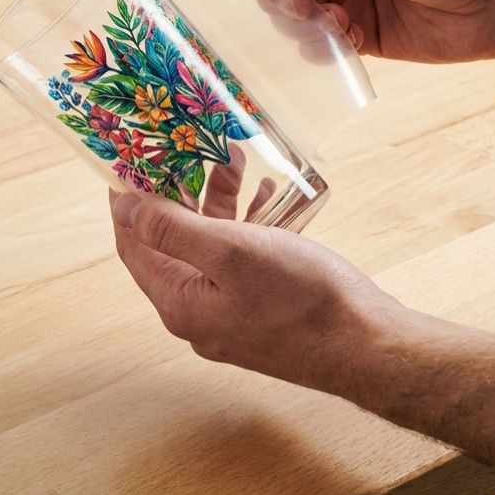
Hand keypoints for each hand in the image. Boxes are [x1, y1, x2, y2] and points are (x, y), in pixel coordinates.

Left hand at [109, 190, 494, 494]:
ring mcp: (231, 313)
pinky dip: (248, 225)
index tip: (128, 159)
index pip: (133, 246)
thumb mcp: (230, 251)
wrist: (369, 346)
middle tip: (187, 148)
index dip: (127, 202)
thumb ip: (172, 229)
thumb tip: (124, 207)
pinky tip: (268, 196)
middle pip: (172, 243)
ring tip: (236, 159)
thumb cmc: (302, 299)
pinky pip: (241, 261)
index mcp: (179, 303)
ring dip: (220, 202)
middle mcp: (198, 313)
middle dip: (181, 191)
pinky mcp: (261, 310)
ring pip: (211, 247)